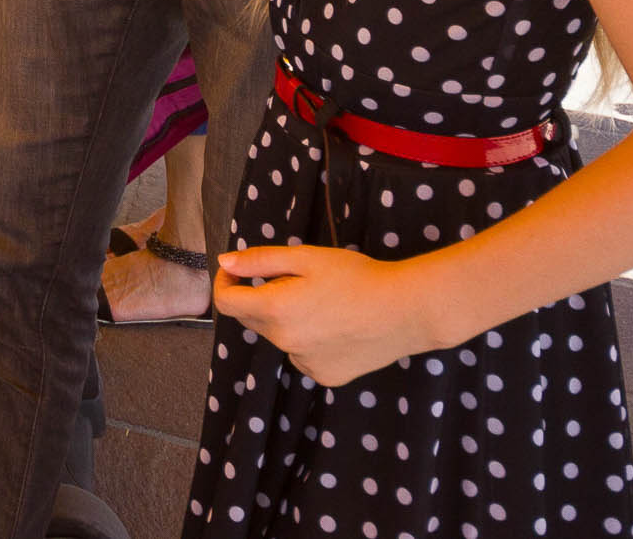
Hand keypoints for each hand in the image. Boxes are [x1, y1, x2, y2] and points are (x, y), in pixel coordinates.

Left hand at [213, 246, 438, 386]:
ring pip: (279, 337)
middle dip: (259, 298)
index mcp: (275, 310)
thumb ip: (259, 261)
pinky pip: (302, 355)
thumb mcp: (305, 257)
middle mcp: (284, 342)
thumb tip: (225, 262)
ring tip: (323, 304)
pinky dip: (307, 341)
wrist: (407, 311)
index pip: (226, 303)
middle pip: (251, 319)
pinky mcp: (325, 376)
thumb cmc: (356, 277)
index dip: (226, 282)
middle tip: (293, 280)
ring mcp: (305, 363)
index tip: (237, 270)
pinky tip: (335, 327)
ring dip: (285, 320)